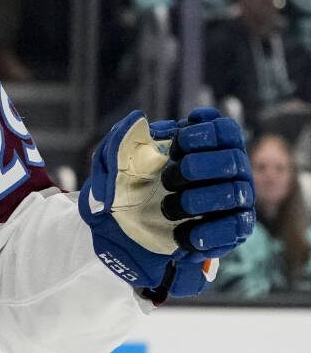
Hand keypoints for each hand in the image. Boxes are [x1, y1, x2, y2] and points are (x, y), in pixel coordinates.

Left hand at [79, 106, 254, 299]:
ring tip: (167, 208)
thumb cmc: (126, 185)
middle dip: (196, 168)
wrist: (122, 228)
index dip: (200, 136)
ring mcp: (233, 200)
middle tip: (167, 180)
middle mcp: (229, 170)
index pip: (226, 129)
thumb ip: (125, 137)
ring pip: (234, 194)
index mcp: (207, 145)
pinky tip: (182, 234)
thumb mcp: (117, 159)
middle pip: (233, 160)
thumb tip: (138, 119)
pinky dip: (208, 231)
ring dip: (196, 200)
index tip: (175, 147)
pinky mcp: (232, 230)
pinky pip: (236, 229)